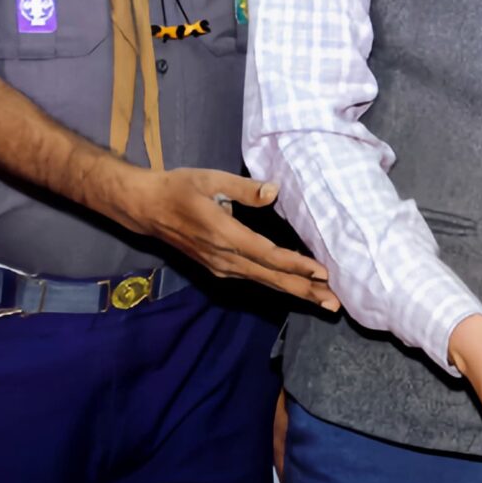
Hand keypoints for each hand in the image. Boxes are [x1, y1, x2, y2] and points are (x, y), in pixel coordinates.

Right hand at [112, 169, 339, 310]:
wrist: (145, 208)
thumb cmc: (178, 188)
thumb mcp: (209, 179)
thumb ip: (244, 188)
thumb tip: (275, 191)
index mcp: (224, 235)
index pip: (268, 255)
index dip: (297, 266)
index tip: (323, 273)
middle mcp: (224, 258)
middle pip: (271, 278)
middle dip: (305, 291)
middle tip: (335, 303)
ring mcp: (220, 267)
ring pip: (264, 282)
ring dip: (294, 292)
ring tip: (323, 302)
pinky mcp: (218, 268)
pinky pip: (254, 280)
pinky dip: (277, 285)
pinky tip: (294, 288)